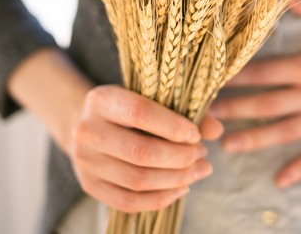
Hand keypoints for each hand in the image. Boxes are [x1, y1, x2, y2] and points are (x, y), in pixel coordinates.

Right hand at [69, 85, 223, 211]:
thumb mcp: (152, 98)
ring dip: (176, 179)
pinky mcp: (89, 186)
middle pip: (140, 152)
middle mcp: (86, 130)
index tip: (196, 135)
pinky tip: (181, 188)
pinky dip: (160, 199)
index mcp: (101, 99)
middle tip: (202, 154)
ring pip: (137, 180)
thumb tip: (216, 130)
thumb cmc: (130, 109)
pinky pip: (128, 202)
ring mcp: (84, 161)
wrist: (89, 126)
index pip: (139, 113)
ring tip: (199, 170)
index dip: (173, 126)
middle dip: (180, 157)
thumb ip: (185, 110)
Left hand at [209, 0, 300, 188]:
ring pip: (286, 132)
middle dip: (234, 110)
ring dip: (255, 140)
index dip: (234, 77)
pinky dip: (300, 168)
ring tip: (226, 145)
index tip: (208, 80)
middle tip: (204, 116)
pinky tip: (280, 180)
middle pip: (267, 104)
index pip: (264, 72)